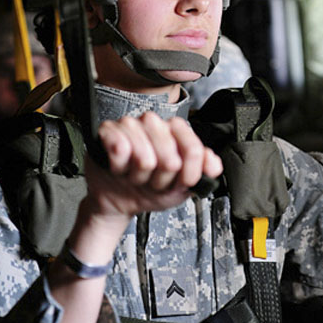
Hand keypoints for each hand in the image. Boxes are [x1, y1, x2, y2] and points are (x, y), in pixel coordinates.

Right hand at [85, 112, 222, 220]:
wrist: (118, 199)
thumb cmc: (148, 188)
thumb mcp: (181, 187)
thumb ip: (202, 173)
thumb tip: (214, 166)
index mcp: (175, 130)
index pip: (194, 149)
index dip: (189, 174)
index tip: (183, 182)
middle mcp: (154, 123)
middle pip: (170, 158)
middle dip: (161, 180)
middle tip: (154, 181)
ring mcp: (130, 124)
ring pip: (145, 158)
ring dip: (140, 177)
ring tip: (136, 176)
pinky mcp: (108, 131)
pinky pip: (120, 150)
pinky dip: (120, 168)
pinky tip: (121, 168)